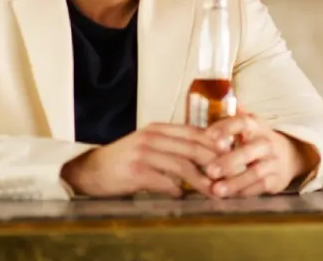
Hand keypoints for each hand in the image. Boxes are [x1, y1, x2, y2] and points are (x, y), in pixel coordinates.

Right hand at [61, 123, 219, 197]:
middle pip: (193, 147)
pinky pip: (164, 181)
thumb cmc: (124, 159)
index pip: (194, 132)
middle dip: (214, 162)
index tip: (232, 153)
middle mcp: (153, 137)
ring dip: (201, 180)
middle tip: (229, 175)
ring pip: (182, 166)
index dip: (215, 143)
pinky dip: (176, 189)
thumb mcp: (149, 144)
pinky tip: (182, 195)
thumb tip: (205, 154)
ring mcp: (144, 153)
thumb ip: (173, 146)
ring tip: (213, 190)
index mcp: (159, 129)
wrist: (90, 169)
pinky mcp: (136, 172)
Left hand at [202, 113, 318, 197]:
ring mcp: (273, 163)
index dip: (225, 128)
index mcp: (257, 126)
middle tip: (209, 170)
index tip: (207, 135)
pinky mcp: (276, 180)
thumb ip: (233, 115)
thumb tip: (218, 94)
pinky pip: (259, 188)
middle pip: (249, 152)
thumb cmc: (260, 140)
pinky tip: (228, 197)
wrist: (291, 156)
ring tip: (216, 190)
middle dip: (229, 162)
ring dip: (235, 182)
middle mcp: (266, 143)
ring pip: (254, 173)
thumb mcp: (251, 124)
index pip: (242, 122)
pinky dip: (243, 192)